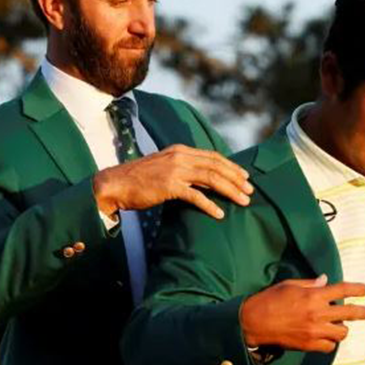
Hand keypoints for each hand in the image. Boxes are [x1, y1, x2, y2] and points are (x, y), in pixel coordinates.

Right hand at [93, 144, 253, 218]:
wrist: (114, 184)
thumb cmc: (138, 179)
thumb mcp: (164, 166)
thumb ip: (183, 168)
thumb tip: (202, 179)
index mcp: (180, 150)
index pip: (213, 156)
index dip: (231, 166)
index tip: (245, 176)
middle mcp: (180, 156)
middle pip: (217, 166)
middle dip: (236, 178)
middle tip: (250, 190)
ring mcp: (175, 170)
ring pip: (212, 179)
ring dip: (230, 191)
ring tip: (244, 201)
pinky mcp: (169, 186)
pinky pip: (196, 196)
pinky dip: (210, 205)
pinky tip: (220, 214)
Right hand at [240, 274, 364, 352]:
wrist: (255, 323)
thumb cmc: (270, 300)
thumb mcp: (290, 285)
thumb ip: (310, 283)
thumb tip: (325, 280)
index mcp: (313, 295)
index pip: (343, 290)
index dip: (358, 289)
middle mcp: (317, 313)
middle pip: (349, 313)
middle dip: (362, 312)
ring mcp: (314, 331)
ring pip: (342, 332)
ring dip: (343, 327)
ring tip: (341, 325)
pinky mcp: (309, 345)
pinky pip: (330, 346)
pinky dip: (332, 341)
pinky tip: (328, 337)